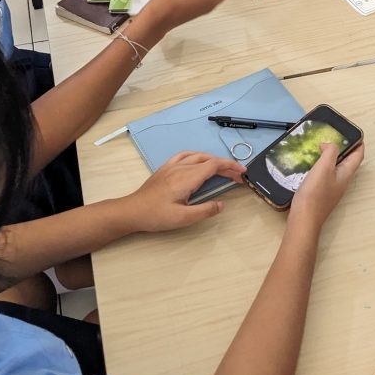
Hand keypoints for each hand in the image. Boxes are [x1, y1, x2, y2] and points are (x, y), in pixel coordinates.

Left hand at [125, 152, 245, 230]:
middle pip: (208, 160)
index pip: (214, 165)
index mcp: (187, 178)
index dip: (230, 167)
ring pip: (197, 156)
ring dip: (212, 160)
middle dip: (225, 166)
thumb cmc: (156, 216)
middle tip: (237, 177)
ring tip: (222, 170)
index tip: (242, 173)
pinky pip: (184, 156)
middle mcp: (180, 168)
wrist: (132, 210)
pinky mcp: (165, 169)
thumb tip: (222, 204)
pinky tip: (198, 162)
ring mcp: (171, 166)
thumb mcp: (183, 218)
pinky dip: (196, 156)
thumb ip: (205, 210)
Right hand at [289, 141, 363, 231]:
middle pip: (348, 161)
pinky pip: (326, 174)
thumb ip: (330, 152)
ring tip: (321, 146)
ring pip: (336, 167)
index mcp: (346, 174)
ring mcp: (332, 187)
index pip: (358, 156)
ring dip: (332, 156)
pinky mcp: (322, 192)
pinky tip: (312, 163)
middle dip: (344, 148)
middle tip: (334, 137)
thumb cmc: (315, 193)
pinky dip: (323, 164)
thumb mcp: (324, 167)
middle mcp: (342, 181)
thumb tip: (330, 144)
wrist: (304, 218)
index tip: (354, 133)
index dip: (358, 143)